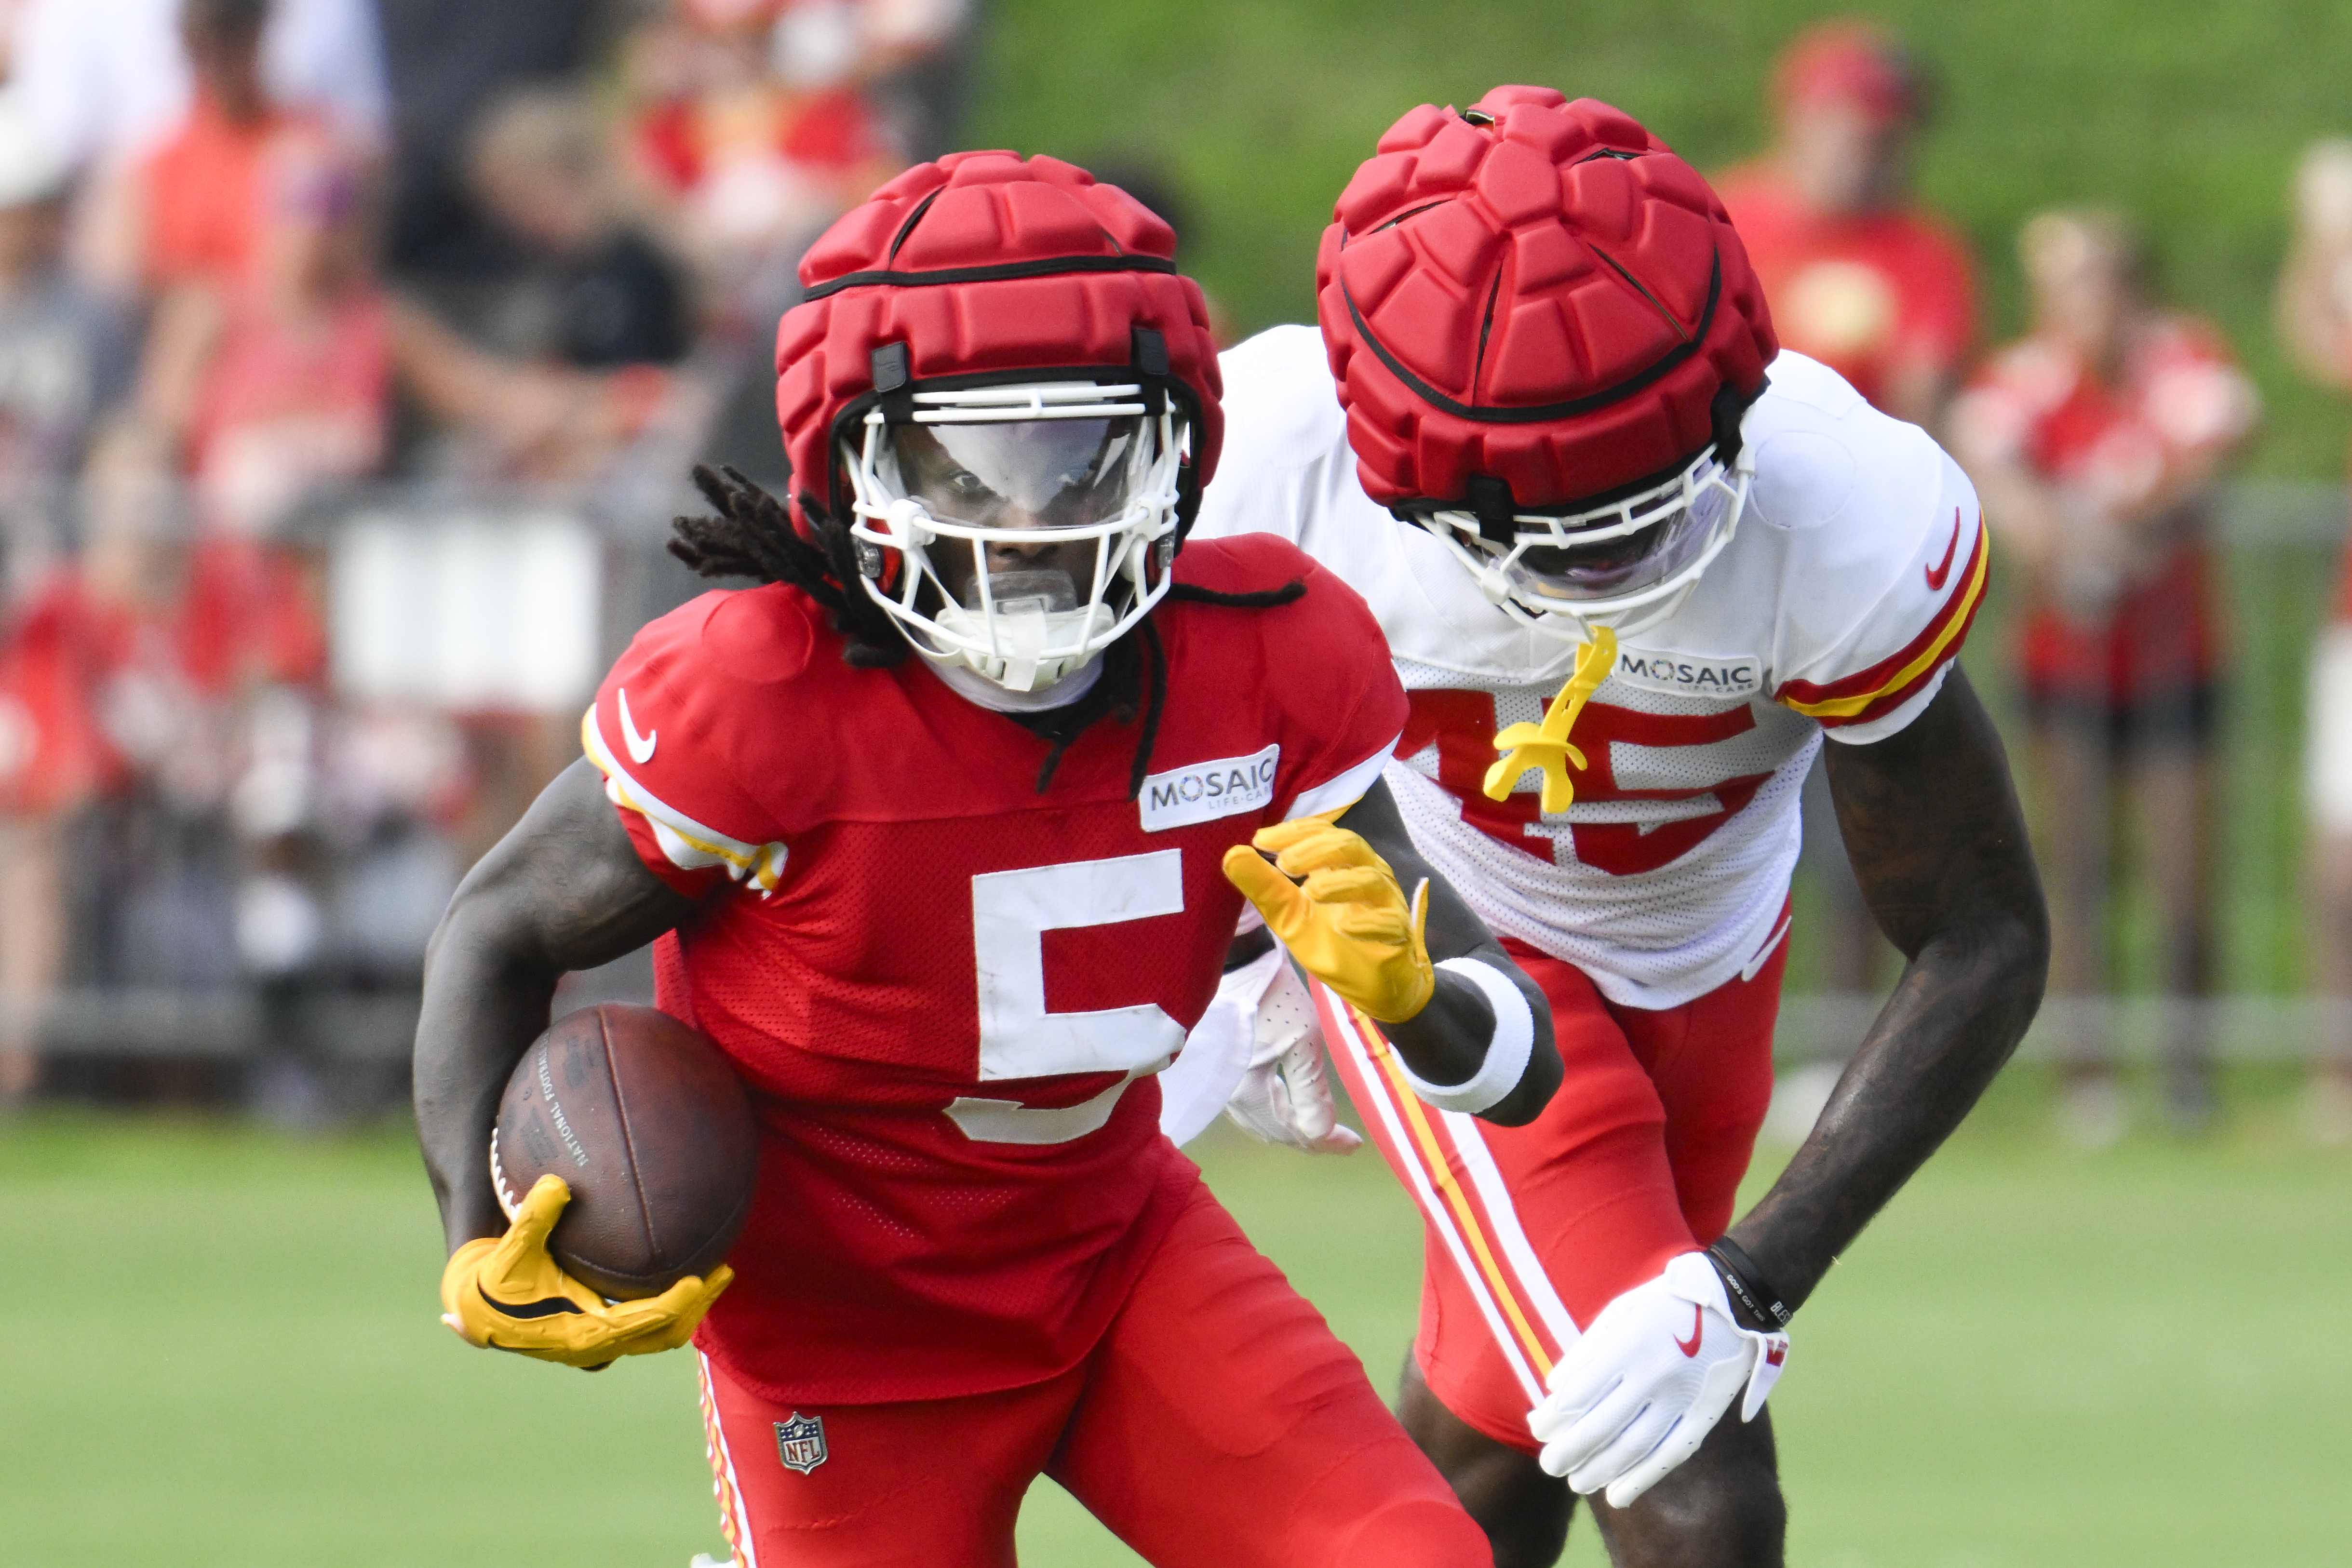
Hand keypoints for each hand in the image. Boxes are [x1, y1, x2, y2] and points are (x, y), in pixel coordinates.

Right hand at [439, 1175, 732, 1369]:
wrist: (477, 1310)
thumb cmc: (493, 1282)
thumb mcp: (509, 1250)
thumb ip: (532, 1220)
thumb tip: (556, 1183)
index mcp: (582, 1334)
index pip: (643, 1322)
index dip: (675, 1304)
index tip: (700, 1278)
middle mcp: (597, 1346)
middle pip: (663, 1334)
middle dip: (695, 1306)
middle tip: (724, 1271)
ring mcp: (602, 1343)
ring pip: (659, 1333)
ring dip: (688, 1309)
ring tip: (718, 1274)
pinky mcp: (602, 1332)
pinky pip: (646, 1324)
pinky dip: (669, 1305)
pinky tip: (683, 1272)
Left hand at [1222, 818, 1433, 1022]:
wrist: (1369, 986)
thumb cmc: (1333, 942)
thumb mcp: (1290, 916)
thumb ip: (1265, 887)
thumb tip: (1232, 855)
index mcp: (1341, 864)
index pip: (1322, 833)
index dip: (1294, 832)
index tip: (1261, 840)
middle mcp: (1367, 874)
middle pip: (1349, 846)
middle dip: (1315, 851)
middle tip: (1284, 864)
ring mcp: (1385, 902)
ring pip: (1370, 879)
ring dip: (1338, 883)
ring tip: (1309, 892)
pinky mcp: (1397, 932)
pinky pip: (1388, 922)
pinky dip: (1366, 922)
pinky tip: (1343, 927)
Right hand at [1223, 953, 1361, 1153]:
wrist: (1236, 955)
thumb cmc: (1273, 995)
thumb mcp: (1302, 1041)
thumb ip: (1310, 1093)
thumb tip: (1319, 1136)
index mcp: (1249, 1091)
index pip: (1293, 1131)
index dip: (1326, 1142)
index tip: (1356, 1144)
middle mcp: (1229, 1093)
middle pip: (1273, 1130)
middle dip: (1310, 1137)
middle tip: (1342, 1139)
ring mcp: (1221, 1079)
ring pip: (1259, 1119)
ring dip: (1290, 1126)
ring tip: (1318, 1127)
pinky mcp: (1221, 1064)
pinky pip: (1248, 1103)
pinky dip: (1272, 1110)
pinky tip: (1286, 1104)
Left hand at [1527, 1251, 1788, 1507]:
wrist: (1731, 1303)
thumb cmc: (1663, 1304)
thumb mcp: (1620, 1312)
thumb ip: (1586, 1351)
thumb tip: (1552, 1390)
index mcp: (1629, 1344)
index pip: (1579, 1392)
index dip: (1553, 1416)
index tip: (1536, 1427)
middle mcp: (1654, 1373)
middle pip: (1603, 1425)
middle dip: (1569, 1451)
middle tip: (1548, 1466)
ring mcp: (1682, 1397)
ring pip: (1635, 1446)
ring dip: (1600, 1470)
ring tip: (1575, 1483)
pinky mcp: (1705, 1415)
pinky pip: (1671, 1454)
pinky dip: (1642, 1479)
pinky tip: (1617, 1495)